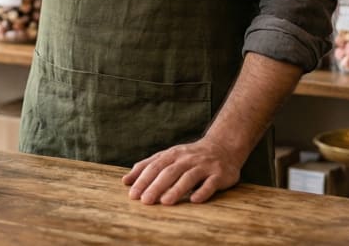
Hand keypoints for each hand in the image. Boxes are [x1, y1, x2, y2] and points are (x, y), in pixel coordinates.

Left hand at [121, 137, 240, 204]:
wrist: (223, 147)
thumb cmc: (189, 156)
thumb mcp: (167, 157)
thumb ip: (147, 167)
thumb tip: (125, 181)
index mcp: (172, 155)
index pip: (154, 167)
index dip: (143, 180)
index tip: (132, 194)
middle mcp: (187, 159)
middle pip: (169, 172)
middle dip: (156, 186)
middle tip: (145, 201)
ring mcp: (203, 166)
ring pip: (188, 177)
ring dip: (176, 189)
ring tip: (165, 202)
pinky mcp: (219, 174)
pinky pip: (210, 183)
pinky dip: (202, 191)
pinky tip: (194, 200)